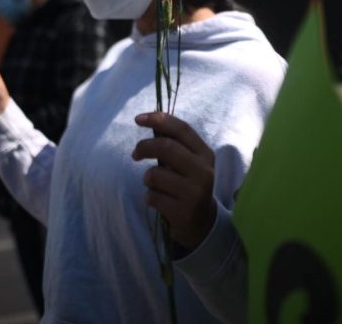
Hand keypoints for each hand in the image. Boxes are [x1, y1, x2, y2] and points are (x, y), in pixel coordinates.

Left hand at [132, 112, 216, 250]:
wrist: (202, 222)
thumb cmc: (189, 184)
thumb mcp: (190, 163)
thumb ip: (175, 145)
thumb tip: (148, 121)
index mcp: (205, 154)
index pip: (182, 129)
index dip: (159, 120)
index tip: (138, 119)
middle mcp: (204, 171)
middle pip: (166, 147)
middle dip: (144, 147)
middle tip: (135, 154)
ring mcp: (195, 192)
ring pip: (155, 174)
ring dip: (148, 179)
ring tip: (156, 186)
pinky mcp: (183, 212)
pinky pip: (152, 197)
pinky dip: (150, 197)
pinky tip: (160, 201)